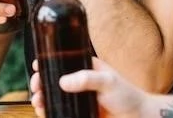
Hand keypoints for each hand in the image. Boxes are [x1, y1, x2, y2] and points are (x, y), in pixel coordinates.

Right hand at [30, 57, 149, 117]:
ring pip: (54, 94)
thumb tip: (63, 81)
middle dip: (41, 81)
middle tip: (36, 87)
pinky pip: (60, 109)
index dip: (48, 61)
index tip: (37, 65)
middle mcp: (81, 80)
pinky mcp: (79, 111)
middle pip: (54, 78)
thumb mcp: (109, 82)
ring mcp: (79, 96)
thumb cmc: (128, 95)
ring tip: (38, 102)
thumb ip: (88, 79)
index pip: (64, 59)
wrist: (137, 117)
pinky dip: (49, 110)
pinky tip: (44, 111)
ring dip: (42, 97)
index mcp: (87, 67)